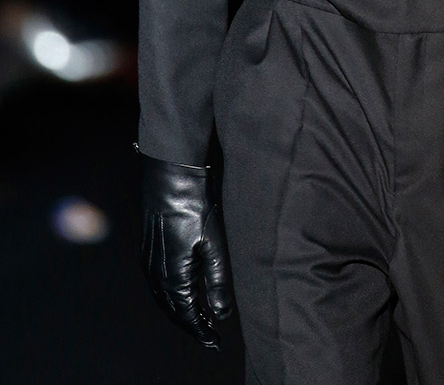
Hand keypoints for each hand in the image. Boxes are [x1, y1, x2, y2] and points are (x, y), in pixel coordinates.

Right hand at [137, 146, 232, 348]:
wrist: (171, 175)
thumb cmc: (195, 205)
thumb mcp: (215, 244)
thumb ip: (218, 282)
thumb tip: (222, 315)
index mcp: (172, 275)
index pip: (186, 314)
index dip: (201, 330)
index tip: (216, 342)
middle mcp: (155, 273)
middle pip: (172, 310)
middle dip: (191, 324)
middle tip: (210, 335)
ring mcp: (148, 260)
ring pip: (163, 298)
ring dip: (180, 311)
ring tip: (199, 317)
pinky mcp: (148, 248)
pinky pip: (157, 284)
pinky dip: (171, 296)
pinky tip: (183, 291)